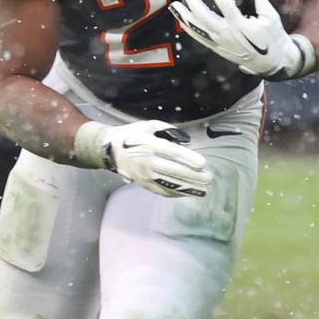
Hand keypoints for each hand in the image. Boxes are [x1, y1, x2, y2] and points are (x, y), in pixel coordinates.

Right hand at [76, 120, 212, 197]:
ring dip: (188, 188)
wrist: (109, 150)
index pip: (170, 152)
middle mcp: (145, 160)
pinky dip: (176, 193)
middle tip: (209, 178)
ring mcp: (143, 174)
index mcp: (146, 143)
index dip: (187, 158)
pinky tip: (189, 193)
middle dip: (192, 175)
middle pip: (172, 170)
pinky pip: (161, 191)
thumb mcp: (149, 125)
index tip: (202, 163)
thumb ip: (168, 130)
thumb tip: (186, 140)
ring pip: (168, 183)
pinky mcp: (142, 183)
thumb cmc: (133, 134)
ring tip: (204, 189)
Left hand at [169, 0, 302, 78]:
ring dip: (184, 16)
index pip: (224, 3)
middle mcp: (226, 35)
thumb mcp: (271, 16)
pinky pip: (198, 38)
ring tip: (175, 4)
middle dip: (193, 0)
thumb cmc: (273, 37)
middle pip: (203, 16)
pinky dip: (188, 27)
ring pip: (196, 29)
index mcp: (240, 25)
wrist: (271, 62)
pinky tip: (182, 18)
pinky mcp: (216, 49)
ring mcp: (219, 43)